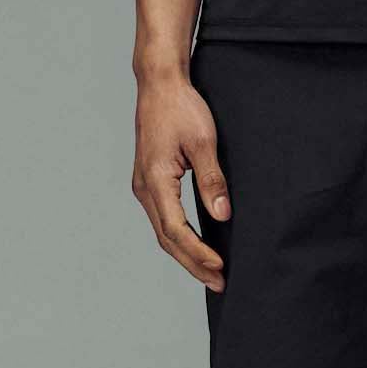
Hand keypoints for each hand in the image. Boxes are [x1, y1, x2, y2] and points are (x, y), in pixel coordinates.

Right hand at [132, 69, 229, 287]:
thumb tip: (223, 215)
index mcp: (154, 181)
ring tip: (210, 272)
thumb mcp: (203, 142)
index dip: (198, 253)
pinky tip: (196, 246)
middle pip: (167, 239)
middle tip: (220, 283)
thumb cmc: (180, 107)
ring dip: (186, 254)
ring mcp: (144, 186)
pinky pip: (163, 219)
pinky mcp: (150, 182)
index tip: (220, 267)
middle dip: (193, 263)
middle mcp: (143, 188)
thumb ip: (212, 180)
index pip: (176, 230)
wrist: (159, 84)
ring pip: (163, 232)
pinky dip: (180, 237)